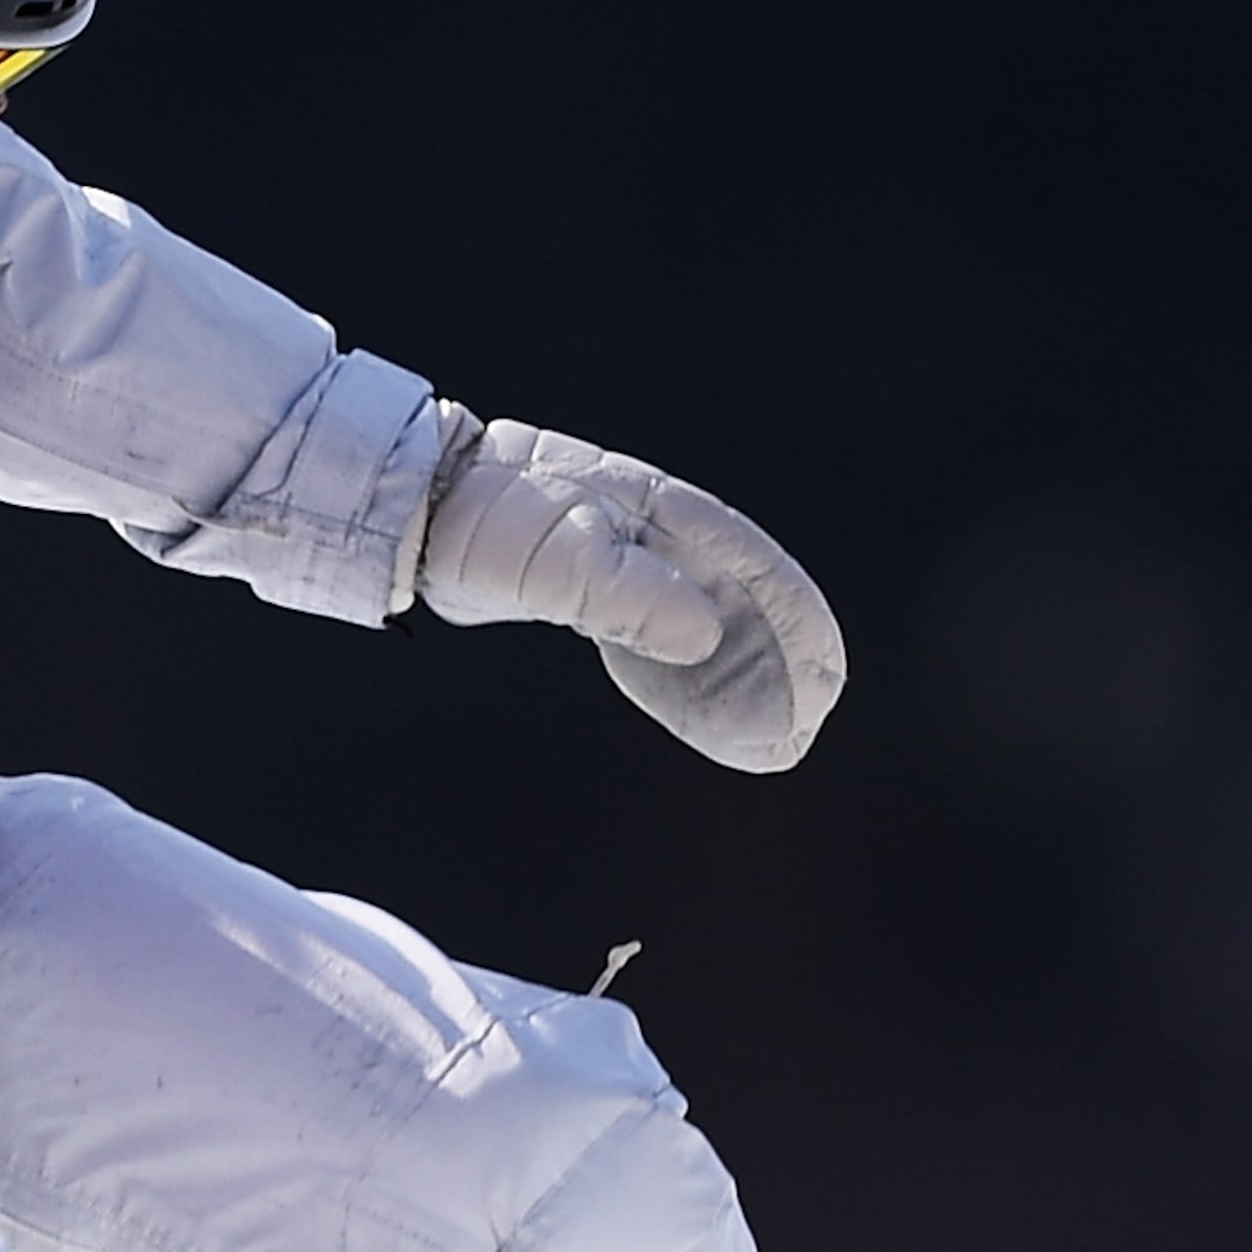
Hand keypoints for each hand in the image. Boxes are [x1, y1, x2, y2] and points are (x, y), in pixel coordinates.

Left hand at [411, 408, 845, 773]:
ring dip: (740, 684)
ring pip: (709, 630)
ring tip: (764, 744)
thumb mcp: (558, 558)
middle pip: (745, 606)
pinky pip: (665, 643)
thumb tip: (705, 636)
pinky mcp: (604, 594)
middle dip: (779, 669)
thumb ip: (628, 594)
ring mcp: (635, 564)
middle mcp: (664, 537)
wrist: (427, 508)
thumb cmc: (491, 521)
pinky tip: (705, 721)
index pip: (759, 570)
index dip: (798, 627)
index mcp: (667, 513)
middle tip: (800, 734)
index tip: (824, 682)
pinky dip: (690, 683)